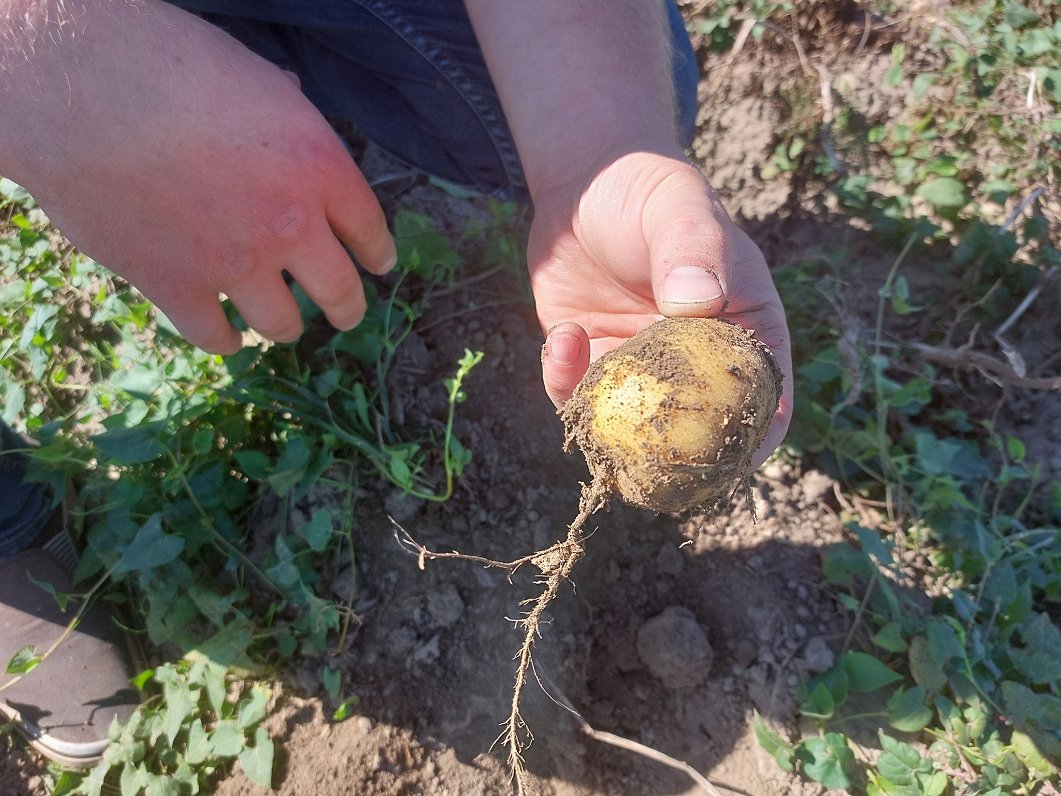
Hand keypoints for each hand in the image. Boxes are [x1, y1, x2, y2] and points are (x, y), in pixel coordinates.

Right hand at [3, 1, 394, 353]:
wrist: (78, 86)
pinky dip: (225, 339)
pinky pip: (216, 336)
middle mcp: (291, 223)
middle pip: (340, 289)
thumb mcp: (253, 77)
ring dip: (284, 326)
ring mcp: (237, 261)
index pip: (369, 227)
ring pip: (282, 324)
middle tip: (344, 314)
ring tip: (280, 324)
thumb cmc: (166, 62)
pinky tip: (227, 335)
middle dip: (346, 307)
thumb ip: (285, 109)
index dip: (377, 253)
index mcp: (318, 166)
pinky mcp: (179, 287)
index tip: (378, 266)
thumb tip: (294, 97)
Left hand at [531, 152, 792, 466]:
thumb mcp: (678, 208)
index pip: (763, 394)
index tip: (734, 461)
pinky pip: (580, 395)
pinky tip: (562, 339)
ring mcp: (641, 367)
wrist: (584, 185)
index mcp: (741, 328)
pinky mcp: (592, 362)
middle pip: (697, 427)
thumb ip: (693, 248)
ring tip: (585, 370)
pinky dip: (566, 382)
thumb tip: (698, 302)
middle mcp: (694, 359)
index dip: (755, 435)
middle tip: (643, 456)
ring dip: (607, 422)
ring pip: (632, 425)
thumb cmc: (648, 191)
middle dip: (673, 453)